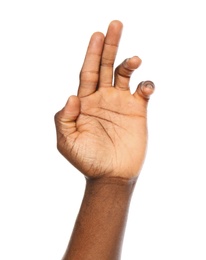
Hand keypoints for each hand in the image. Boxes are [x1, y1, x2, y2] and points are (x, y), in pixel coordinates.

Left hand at [54, 20, 153, 178]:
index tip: (98, 35)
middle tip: (115, 24)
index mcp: (85, 102)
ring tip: (134, 59)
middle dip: (110, 46)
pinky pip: (142, 92)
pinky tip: (145, 87)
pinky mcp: (137, 111)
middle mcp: (103, 98)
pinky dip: (146, 85)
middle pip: (105, 66)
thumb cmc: (87, 160)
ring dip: (129, 64)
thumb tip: (72, 96)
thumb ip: (64, 118)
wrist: (110, 175)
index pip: (87, 72)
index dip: (91, 53)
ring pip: (125, 75)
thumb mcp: (67, 141)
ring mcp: (120, 103)